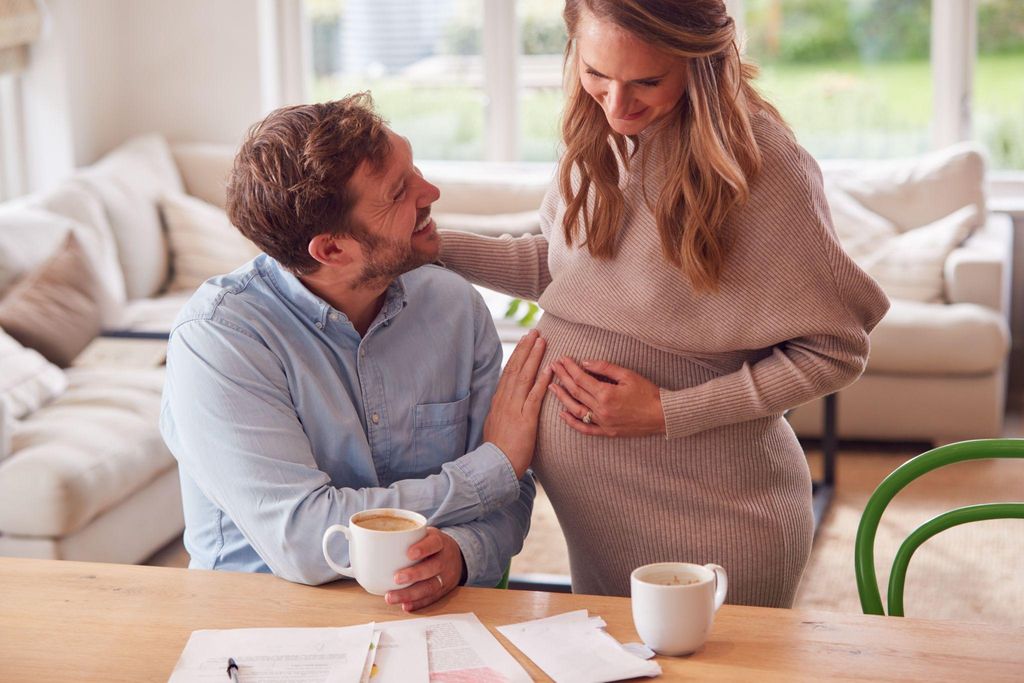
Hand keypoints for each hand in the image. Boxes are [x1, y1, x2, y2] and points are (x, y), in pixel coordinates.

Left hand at [385, 527, 461, 611]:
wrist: (456, 556)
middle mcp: (444, 559)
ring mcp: (445, 576)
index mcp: (439, 542)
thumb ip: (404, 536)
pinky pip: (431, 598)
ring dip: (411, 594)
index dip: (423, 548)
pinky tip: (406, 605)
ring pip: (431, 586)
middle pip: (433, 567)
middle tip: (396, 578)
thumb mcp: (424, 534)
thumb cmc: (432, 545)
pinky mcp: (443, 590)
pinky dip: (418, 603)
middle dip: (414, 574)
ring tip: (392, 597)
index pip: (434, 543)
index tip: (409, 553)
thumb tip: (362, 534)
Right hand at [482, 329, 552, 477]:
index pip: (509, 372)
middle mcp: (505, 400)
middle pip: (516, 368)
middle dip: (526, 349)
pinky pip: (534, 396)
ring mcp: (514, 408)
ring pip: (524, 377)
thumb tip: (506, 402)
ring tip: (542, 341)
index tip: (524, 341)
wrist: (494, 466)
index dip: (518, 355)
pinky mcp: (525, 419)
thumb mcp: (496, 424)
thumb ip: (502, 410)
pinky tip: (549, 369)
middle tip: (534, 332)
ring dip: (533, 357)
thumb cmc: (498, 450)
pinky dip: (542, 381)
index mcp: (499, 401)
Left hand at [548, 357, 664, 437]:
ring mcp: (603, 423)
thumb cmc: (648, 393)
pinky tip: (563, 414)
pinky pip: (585, 429)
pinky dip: (572, 422)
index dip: (569, 368)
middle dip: (563, 378)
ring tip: (552, 387)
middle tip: (553, 367)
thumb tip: (585, 363)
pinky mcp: (607, 432)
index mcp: (606, 394)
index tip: (562, 359)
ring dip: (562, 398)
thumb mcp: (628, 375)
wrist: (662, 415)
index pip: (581, 378)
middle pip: (576, 392)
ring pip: (576, 410)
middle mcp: (601, 410)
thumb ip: (605, 368)